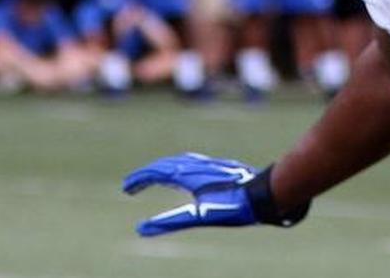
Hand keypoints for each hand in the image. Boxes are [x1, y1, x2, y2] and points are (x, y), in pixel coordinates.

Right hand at [122, 152, 258, 236]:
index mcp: (188, 174)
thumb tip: (141, 229)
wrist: (263, 193)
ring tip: (152, 177)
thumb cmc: (232, 206)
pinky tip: (185, 174)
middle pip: (165, 164)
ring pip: (180, 161)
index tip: (126, 188)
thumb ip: (171, 221)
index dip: (140, 179)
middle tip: (132, 184)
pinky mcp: (221, 167)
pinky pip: (193, 162)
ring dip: (162, 168)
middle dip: (147, 173)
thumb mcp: (199, 216)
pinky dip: (179, 166)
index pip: (157, 172)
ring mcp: (210, 164)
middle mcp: (197, 165)